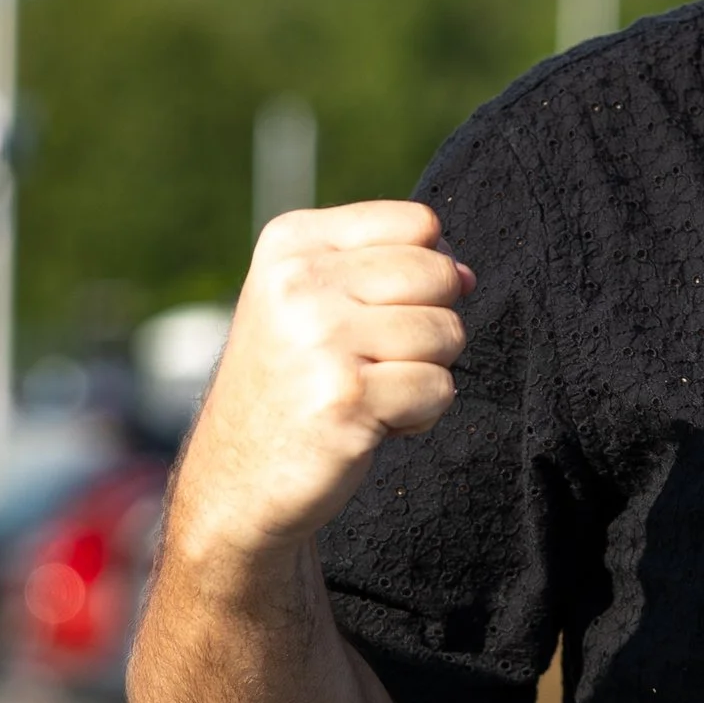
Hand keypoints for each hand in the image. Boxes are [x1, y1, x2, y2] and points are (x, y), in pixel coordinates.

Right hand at [167, 202, 474, 553]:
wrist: (235, 479)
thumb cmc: (290, 387)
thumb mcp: (312, 302)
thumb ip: (387, 271)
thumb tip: (467, 273)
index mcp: (292, 242)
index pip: (419, 222)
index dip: (423, 274)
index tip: (375, 312)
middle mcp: (301, 280)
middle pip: (440, 274)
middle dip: (429, 325)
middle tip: (372, 361)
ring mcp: (322, 337)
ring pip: (448, 333)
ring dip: (424, 374)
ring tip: (366, 393)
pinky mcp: (347, 396)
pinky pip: (440, 389)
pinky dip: (420, 415)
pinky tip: (369, 423)